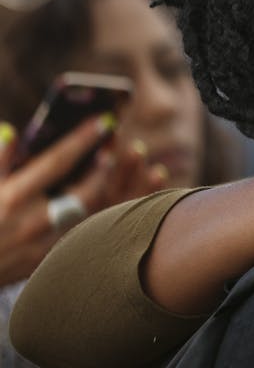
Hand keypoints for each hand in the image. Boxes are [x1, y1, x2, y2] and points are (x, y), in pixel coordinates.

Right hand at [0, 116, 165, 285]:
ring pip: (86, 216)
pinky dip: (96, 217)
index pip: (55, 163)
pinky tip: (104, 202)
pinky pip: (80, 236)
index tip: (103, 121)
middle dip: (102, 169)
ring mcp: (40, 246)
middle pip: (83, 192)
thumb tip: (10, 132)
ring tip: (109, 172)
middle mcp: (30, 223)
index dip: (81, 140)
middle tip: (112, 150)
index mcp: (11, 199)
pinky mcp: (44, 263)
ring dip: (103, 193)